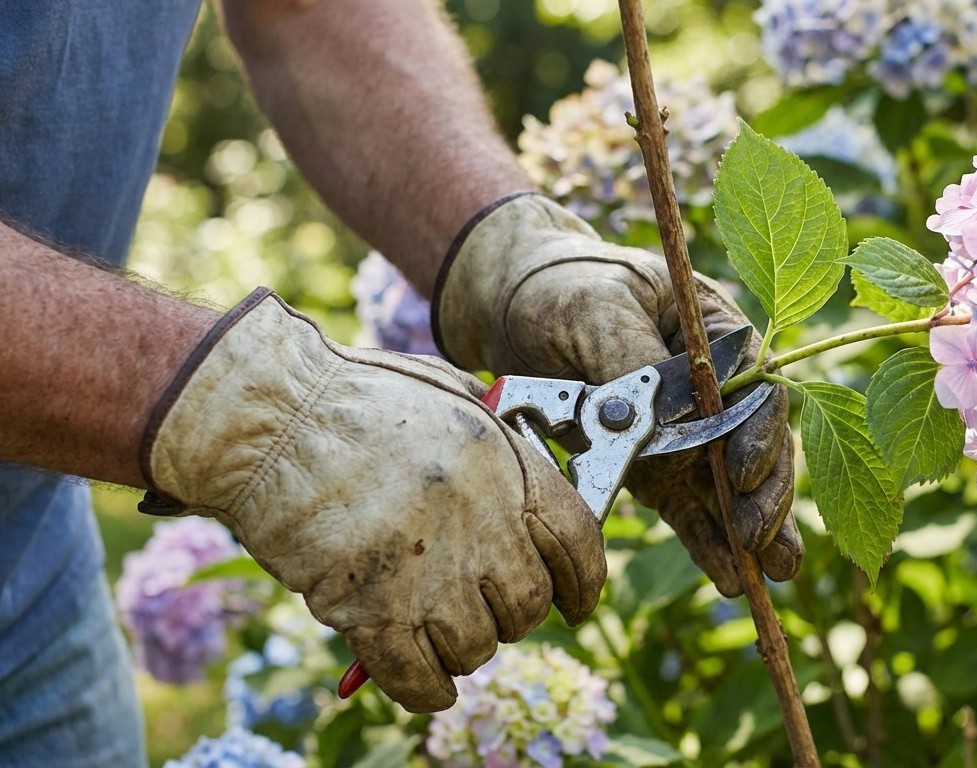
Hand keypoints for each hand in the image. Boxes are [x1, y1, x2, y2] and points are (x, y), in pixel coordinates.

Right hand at [139, 289, 605, 711]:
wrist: (264, 417)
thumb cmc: (351, 396)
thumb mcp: (449, 395)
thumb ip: (498, 442)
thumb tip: (532, 489)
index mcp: (507, 465)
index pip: (579, 543)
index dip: (585, 582)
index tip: (580, 603)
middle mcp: (481, 522)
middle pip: (529, 605)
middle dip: (511, 612)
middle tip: (482, 602)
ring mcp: (428, 572)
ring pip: (478, 647)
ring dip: (462, 645)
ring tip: (433, 620)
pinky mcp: (370, 612)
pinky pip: (419, 679)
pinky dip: (425, 688)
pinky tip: (422, 679)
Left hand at [433, 194, 800, 595]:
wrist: (515, 310)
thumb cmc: (563, 290)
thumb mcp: (596, 309)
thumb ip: (634, 358)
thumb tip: (671, 415)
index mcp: (716, 337)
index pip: (756, 392)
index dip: (759, 437)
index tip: (739, 474)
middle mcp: (715, 392)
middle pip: (756, 448)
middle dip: (764, 496)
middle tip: (757, 537)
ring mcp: (688, 436)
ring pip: (731, 490)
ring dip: (750, 534)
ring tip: (765, 575)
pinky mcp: (658, 471)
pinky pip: (689, 511)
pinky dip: (707, 544)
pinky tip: (728, 578)